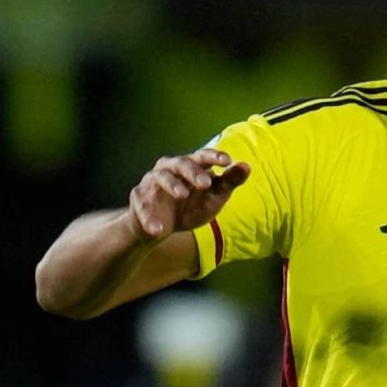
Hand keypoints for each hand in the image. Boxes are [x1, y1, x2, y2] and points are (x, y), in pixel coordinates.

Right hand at [128, 149, 251, 241]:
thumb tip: (247, 166)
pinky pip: (142, 206)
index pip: (203, 156)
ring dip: (172, 185)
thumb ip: (229, 183)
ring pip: (160, 177)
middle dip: (193, 171)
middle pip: (181, 162)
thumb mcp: (213, 198)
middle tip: (206, 183)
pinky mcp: (139, 199)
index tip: (227, 161)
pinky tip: (158, 230)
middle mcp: (170, 169)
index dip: (214, 156)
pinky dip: (149, 218)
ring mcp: (152, 183)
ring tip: (183, 195)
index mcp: (190, 166)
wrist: (161, 229)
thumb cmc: (190, 207)